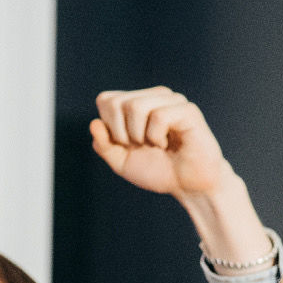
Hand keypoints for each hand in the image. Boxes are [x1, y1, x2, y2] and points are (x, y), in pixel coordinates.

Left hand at [90, 87, 234, 199]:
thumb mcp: (121, 162)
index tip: (125, 143)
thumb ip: (104, 145)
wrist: (188, 186)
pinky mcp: (187, 110)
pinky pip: (158, 116)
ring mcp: (172, 101)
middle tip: (140, 146)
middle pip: (117, 103)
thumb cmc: (158, 171)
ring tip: (154, 145)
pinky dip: (156, 137)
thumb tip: (94, 123)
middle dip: (120, 133)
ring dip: (139, 135)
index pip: (106, 100)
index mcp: (137, 102)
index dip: (108, 127)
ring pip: (135, 106)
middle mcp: (154, 96)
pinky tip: (168, 144)